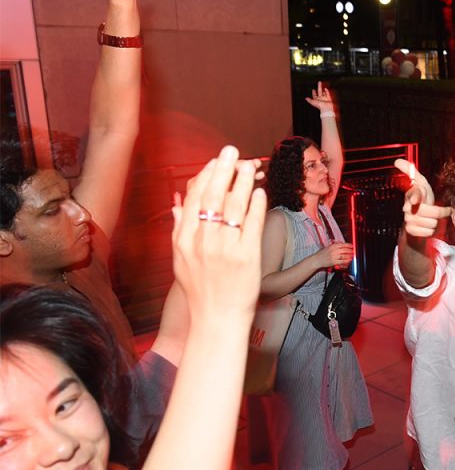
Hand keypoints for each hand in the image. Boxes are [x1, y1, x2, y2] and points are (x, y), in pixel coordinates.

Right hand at [171, 146, 266, 320]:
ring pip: (233, 206)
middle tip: (231, 150)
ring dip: (242, 182)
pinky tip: (260, 193)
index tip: (214, 161)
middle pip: (213, 197)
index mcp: (184, 240)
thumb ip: (179, 230)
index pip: (194, 199)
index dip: (205, 176)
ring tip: (249, 165)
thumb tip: (178, 204)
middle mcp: (202, 241)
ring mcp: (225, 249)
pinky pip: (253, 224)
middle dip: (222, 170)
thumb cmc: (201, 290)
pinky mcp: (246, 257)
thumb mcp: (180, 260)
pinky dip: (256, 205)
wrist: (216, 319)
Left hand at [305, 81, 334, 114]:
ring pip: (324, 93)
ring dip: (323, 89)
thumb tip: (306, 98)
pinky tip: (325, 88)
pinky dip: (327, 91)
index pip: (315, 95)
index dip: (314, 92)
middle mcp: (321, 99)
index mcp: (317, 100)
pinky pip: (328, 94)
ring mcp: (325, 98)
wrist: (326, 108)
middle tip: (319, 82)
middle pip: (319, 92)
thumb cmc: (320, 106)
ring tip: (323, 86)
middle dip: (319, 87)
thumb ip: (309, 100)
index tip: (313, 89)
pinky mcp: (329, 99)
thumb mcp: (313, 102)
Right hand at [317, 241, 352, 269]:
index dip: (349, 245)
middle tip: (353, 252)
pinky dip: (347, 261)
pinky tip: (349, 260)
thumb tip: (341, 243)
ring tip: (352, 256)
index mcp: (333, 245)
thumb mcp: (328, 246)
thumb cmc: (322, 253)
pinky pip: (342, 261)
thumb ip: (335, 245)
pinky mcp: (334, 262)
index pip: (343, 244)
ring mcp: (334, 256)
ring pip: (345, 256)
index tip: (352, 246)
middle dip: (351, 251)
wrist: (316, 260)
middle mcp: (334, 250)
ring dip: (350, 256)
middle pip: (345, 250)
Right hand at [396, 158, 451, 238]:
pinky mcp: (410, 230)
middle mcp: (407, 206)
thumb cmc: (423, 199)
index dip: (415, 196)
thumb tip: (397, 161)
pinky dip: (431, 230)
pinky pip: (427, 232)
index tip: (416, 200)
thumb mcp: (421, 184)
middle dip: (439, 212)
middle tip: (444, 211)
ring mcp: (408, 219)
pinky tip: (428, 226)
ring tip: (434, 219)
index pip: (414, 193)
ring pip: (430, 222)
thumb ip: (411, 172)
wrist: (420, 219)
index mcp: (412, 194)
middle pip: (428, 211)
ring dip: (435, 222)